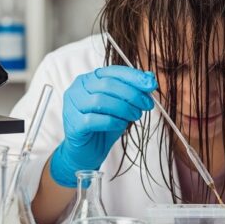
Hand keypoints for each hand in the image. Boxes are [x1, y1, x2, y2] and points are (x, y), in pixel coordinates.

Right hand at [50, 66, 156, 186]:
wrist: (87, 152)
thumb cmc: (103, 126)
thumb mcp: (122, 106)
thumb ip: (133, 90)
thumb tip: (149, 77)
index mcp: (89, 79)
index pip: (112, 71)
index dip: (134, 77)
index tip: (151, 85)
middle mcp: (77, 89)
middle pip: (108, 85)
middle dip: (132, 94)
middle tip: (147, 105)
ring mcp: (72, 106)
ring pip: (101, 101)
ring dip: (124, 108)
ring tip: (136, 116)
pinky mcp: (73, 124)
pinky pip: (95, 120)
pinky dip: (113, 122)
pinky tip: (121, 125)